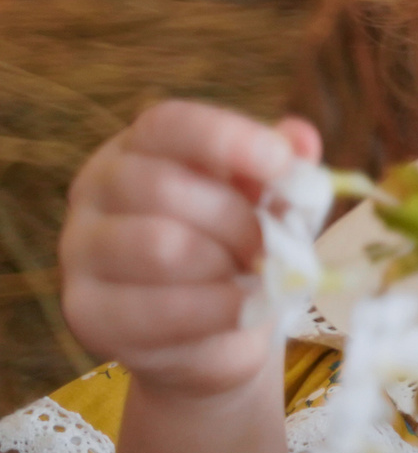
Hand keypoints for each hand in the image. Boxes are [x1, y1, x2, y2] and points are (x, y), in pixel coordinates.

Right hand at [61, 102, 322, 398]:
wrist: (210, 328)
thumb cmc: (236, 246)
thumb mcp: (269, 203)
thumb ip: (282, 172)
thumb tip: (301, 137)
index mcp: (139, 147)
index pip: (169, 124)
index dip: (227, 138)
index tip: (283, 162)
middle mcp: (97, 189)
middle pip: (165, 187)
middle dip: (239, 222)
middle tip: (271, 249)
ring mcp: (81, 250)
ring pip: (160, 246)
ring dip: (226, 267)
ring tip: (254, 279)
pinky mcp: (87, 311)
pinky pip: (159, 308)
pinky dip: (219, 310)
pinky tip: (244, 309)